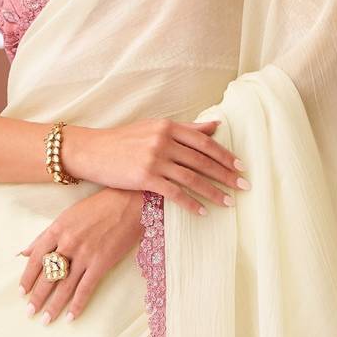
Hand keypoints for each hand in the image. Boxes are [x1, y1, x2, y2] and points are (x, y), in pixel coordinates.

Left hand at [17, 186, 145, 324]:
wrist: (128, 202)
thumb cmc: (97, 207)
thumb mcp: (67, 216)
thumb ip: (45, 235)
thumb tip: (24, 252)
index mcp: (57, 229)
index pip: (36, 259)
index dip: (27, 277)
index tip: (22, 292)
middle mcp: (68, 243)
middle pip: (48, 276)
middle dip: (38, 296)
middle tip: (29, 312)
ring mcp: (85, 254)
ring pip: (65, 286)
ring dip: (54, 305)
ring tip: (46, 320)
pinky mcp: (101, 263)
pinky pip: (86, 288)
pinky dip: (78, 304)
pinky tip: (71, 316)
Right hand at [64, 118, 248, 216]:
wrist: (91, 150)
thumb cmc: (123, 140)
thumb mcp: (154, 127)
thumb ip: (185, 128)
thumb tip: (214, 124)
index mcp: (168, 126)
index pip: (204, 141)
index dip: (225, 155)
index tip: (240, 167)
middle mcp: (163, 140)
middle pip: (202, 160)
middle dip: (226, 175)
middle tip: (244, 186)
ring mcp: (154, 159)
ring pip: (192, 178)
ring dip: (213, 192)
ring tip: (229, 202)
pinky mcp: (144, 177)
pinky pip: (174, 193)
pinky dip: (191, 204)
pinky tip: (202, 212)